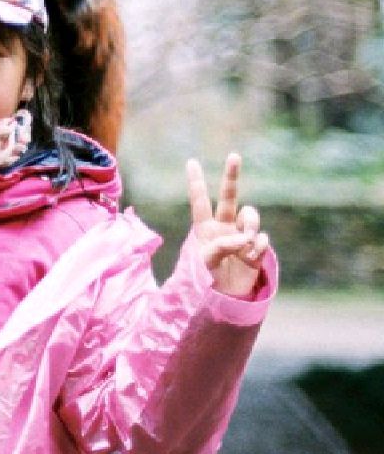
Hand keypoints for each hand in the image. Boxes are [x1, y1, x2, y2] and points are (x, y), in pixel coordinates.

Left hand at [187, 152, 268, 297]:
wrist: (226, 298)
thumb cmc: (208, 279)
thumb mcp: (206, 260)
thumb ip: (222, 245)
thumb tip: (243, 237)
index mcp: (205, 227)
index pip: (200, 201)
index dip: (196, 182)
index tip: (191, 161)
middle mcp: (224, 226)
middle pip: (229, 197)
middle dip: (231, 176)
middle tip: (234, 155)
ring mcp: (241, 235)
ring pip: (250, 215)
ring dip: (249, 225)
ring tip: (245, 243)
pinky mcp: (256, 247)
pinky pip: (261, 237)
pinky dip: (256, 246)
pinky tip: (250, 257)